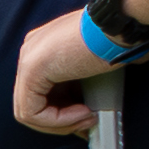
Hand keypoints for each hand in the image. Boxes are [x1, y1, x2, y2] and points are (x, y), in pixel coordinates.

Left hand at [9, 10, 112, 136]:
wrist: (120, 25)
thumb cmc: (116, 39)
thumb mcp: (95, 66)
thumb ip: (83, 87)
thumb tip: (88, 115)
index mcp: (44, 47)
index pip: (43, 92)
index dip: (64, 113)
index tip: (89, 116)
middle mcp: (31, 51)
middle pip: (33, 103)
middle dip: (61, 121)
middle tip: (88, 121)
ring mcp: (28, 59)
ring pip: (29, 112)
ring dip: (61, 123)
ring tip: (87, 117)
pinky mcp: (31, 70)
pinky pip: (33, 112)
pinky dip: (59, 121)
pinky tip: (82, 112)